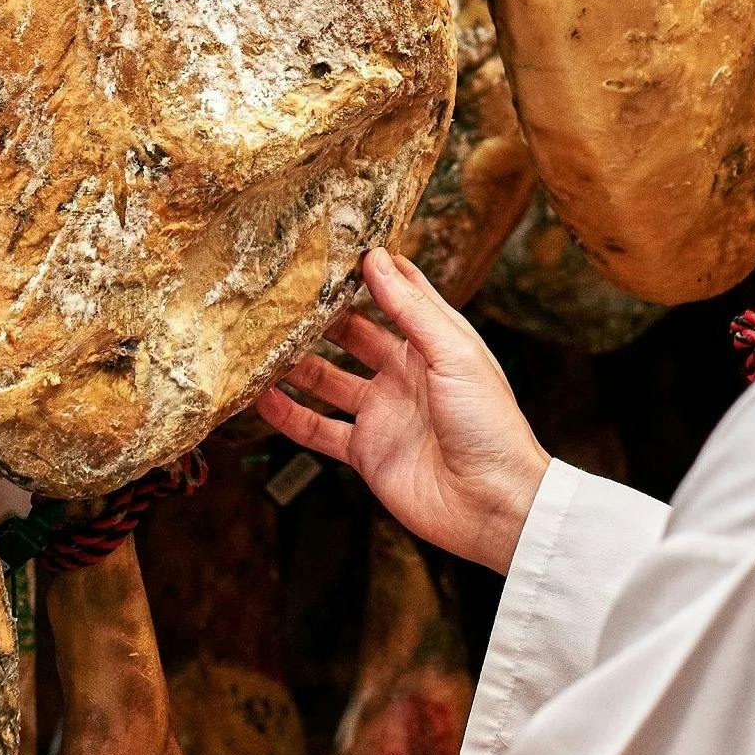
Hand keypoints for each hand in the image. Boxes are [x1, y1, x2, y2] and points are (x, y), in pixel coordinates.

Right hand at [255, 247, 550, 572]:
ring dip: (296, 364)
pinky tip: (262, 399)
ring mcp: (382, 413)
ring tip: (260, 342)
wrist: (494, 505)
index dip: (366, 274)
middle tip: (281, 294)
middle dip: (319, 317)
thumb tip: (378, 258)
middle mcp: (402, 374)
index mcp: (430, 344)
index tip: (330, 248)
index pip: (393, 297)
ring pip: (327, 379)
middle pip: (351, 336)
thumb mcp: (455, 354)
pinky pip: (319, 430)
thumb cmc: (490, 424)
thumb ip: (411, 309)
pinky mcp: (366, 452)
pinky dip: (289, 416)